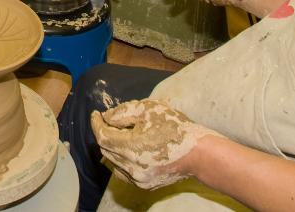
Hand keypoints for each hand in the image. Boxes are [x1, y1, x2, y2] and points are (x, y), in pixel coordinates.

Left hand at [91, 100, 213, 190]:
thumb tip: (106, 118)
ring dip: (112, 147)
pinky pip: (123, 172)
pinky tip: (129, 150)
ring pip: (113, 162)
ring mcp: (138, 179)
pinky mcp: (145, 185)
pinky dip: (120, 161)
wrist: (198, 152)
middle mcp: (132, 167)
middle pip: (106, 149)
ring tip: (122, 135)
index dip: (96, 123)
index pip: (102, 136)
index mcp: (132, 147)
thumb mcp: (147, 109)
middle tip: (111, 122)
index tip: (96, 114)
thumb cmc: (175, 127)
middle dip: (104, 133)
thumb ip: (122, 113)